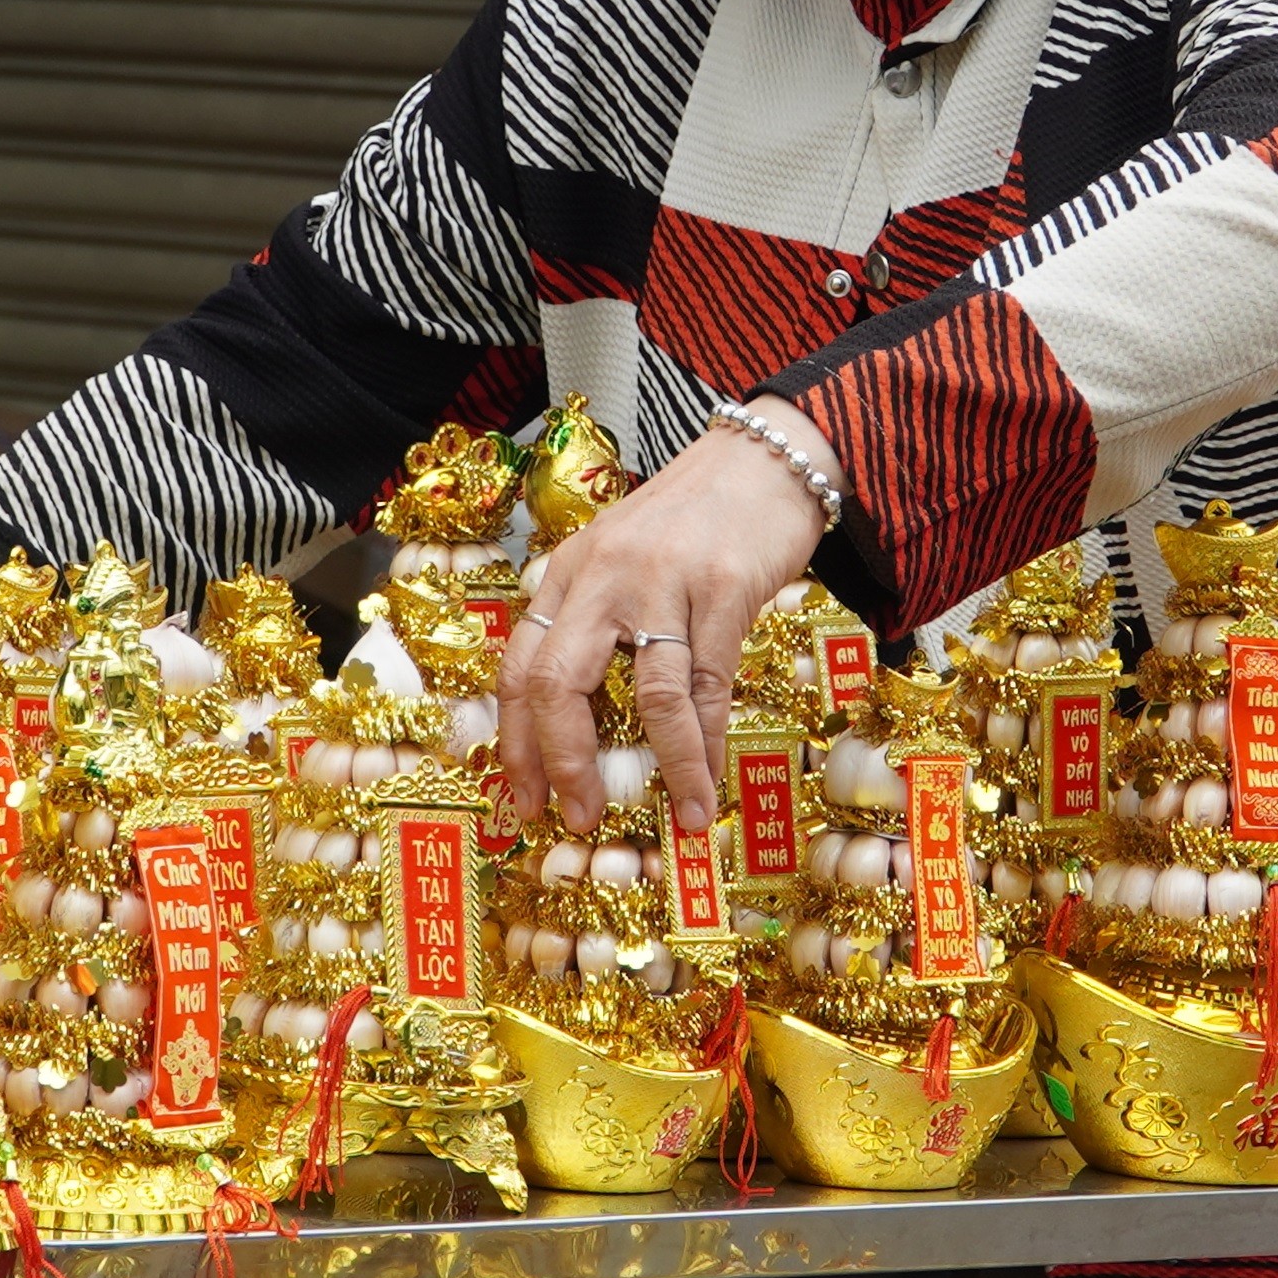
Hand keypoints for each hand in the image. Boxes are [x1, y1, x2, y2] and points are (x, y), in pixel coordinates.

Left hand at [495, 426, 827, 837]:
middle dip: (565, 763)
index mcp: (568, 573)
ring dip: (667, 767)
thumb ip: (594, 624)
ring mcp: (664, 581)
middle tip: (578, 816)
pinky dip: (711, 741)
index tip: (522, 796)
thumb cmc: (691, 521)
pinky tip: (712, 777)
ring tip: (677, 814)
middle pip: (561, 683)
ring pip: (651, 695)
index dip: (516, 742)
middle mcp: (604, 577)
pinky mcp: (724, 588)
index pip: (520, 667)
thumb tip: (580, 724)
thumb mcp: (620, 561)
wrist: (761, 460)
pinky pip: (711, 684)